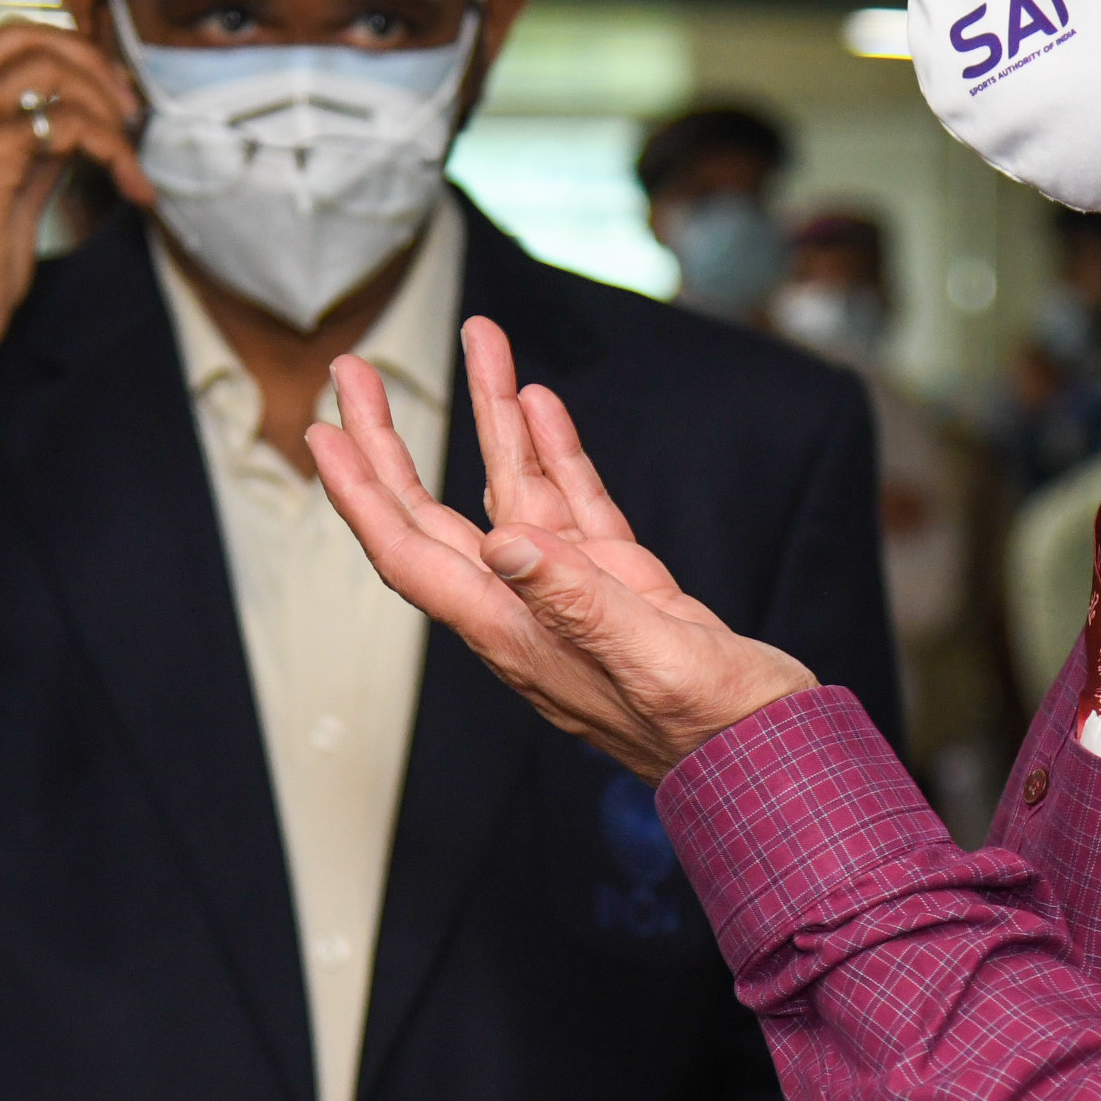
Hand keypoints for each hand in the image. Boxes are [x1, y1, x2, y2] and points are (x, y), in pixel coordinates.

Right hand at [0, 19, 148, 408]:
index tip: (112, 96)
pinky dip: (111, 145)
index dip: (70, 55)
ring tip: (130, 156)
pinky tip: (128, 183)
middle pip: (27, 37)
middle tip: (130, 113)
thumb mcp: (0, 194)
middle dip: (92, 64)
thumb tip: (83, 118)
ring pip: (51, 69)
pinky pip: (66, 120)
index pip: (5, 41)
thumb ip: (31, 147)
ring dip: (107, 108)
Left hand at [304, 316, 812, 778]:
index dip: (363, 496)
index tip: (323, 434)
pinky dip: (554, 454)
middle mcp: (528, 610)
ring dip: (490, 421)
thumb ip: (579, 603)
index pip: (414, 555)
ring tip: (479, 343)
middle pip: (437, 517)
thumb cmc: (716, 727)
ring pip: (512, 494)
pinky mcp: (622, 586)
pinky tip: (538, 404)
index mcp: (517, 634)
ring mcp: (573, 595)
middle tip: (357, 373)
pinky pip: (573, 507)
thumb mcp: (651, 659)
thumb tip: (506, 544)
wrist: (777, 757)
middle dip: (394, 442)